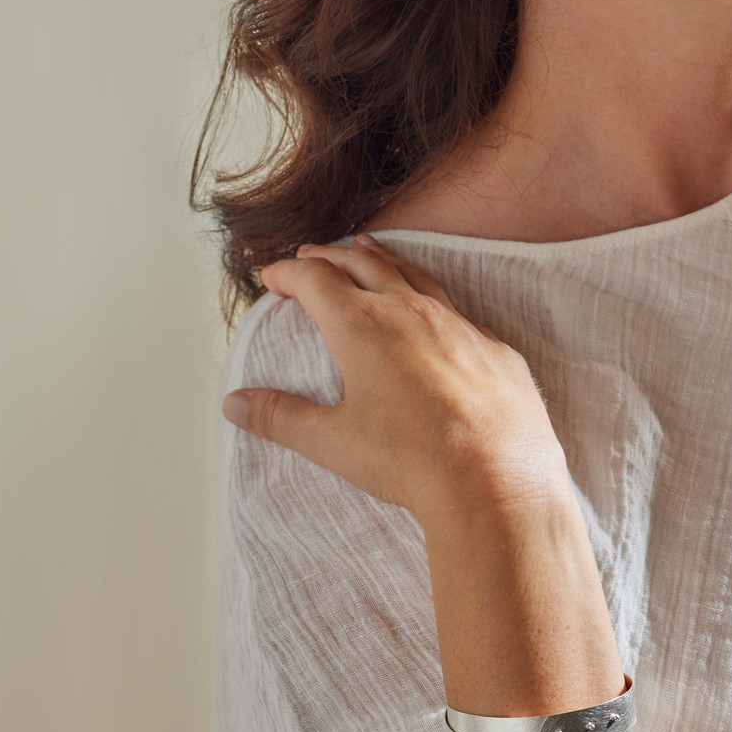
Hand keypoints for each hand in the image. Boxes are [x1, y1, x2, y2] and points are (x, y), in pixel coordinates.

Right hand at [221, 233, 569, 524]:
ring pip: (413, 275)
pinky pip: (457, 309)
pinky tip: (431, 311)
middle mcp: (411, 311)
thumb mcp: (332, 442)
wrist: (495, 482)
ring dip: (382, 260)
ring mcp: (458, 325)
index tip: (271, 277)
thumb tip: (236, 404)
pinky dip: (431, 298)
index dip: (287, 273)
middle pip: (362, 264)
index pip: (314, 280)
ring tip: (365, 250)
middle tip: (309, 257)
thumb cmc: (412, 462)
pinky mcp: (494, 348)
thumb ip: (280, 418)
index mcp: (363, 326)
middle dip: (329, 257)